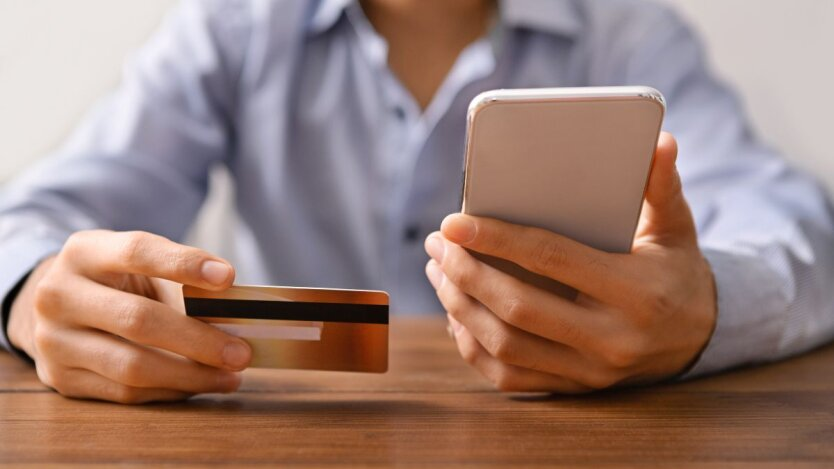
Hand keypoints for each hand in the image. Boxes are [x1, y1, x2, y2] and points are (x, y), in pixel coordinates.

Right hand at [7, 230, 251, 402]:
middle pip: (138, 319)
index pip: (137, 251)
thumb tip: (235, 315)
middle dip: (198, 340)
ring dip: (190, 375)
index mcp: (85, 252)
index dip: (184, 264)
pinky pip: (125, 392)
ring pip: (132, 366)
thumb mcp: (139, 265)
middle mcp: (59, 294)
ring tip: (230, 376)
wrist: (58, 305)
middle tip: (242, 353)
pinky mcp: (59, 378)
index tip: (228, 278)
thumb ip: (181, 283)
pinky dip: (170, 390)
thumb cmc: (116, 282)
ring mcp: (54, 340)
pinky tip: (199, 385)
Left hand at [424, 133, 715, 391]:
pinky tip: (456, 314)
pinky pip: (510, 375)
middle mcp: (613, 339)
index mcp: (636, 291)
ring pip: (506, 345)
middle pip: (519, 308)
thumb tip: (660, 140)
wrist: (700, 336)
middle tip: (439, 243)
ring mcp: (591, 372)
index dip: (497, 239)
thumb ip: (663, 186)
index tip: (454, 222)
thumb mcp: (677, 228)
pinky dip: (473, 347)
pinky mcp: (575, 389)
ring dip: (461, 307)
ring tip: (439, 271)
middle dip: (467, 272)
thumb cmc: (676, 270)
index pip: (552, 259)